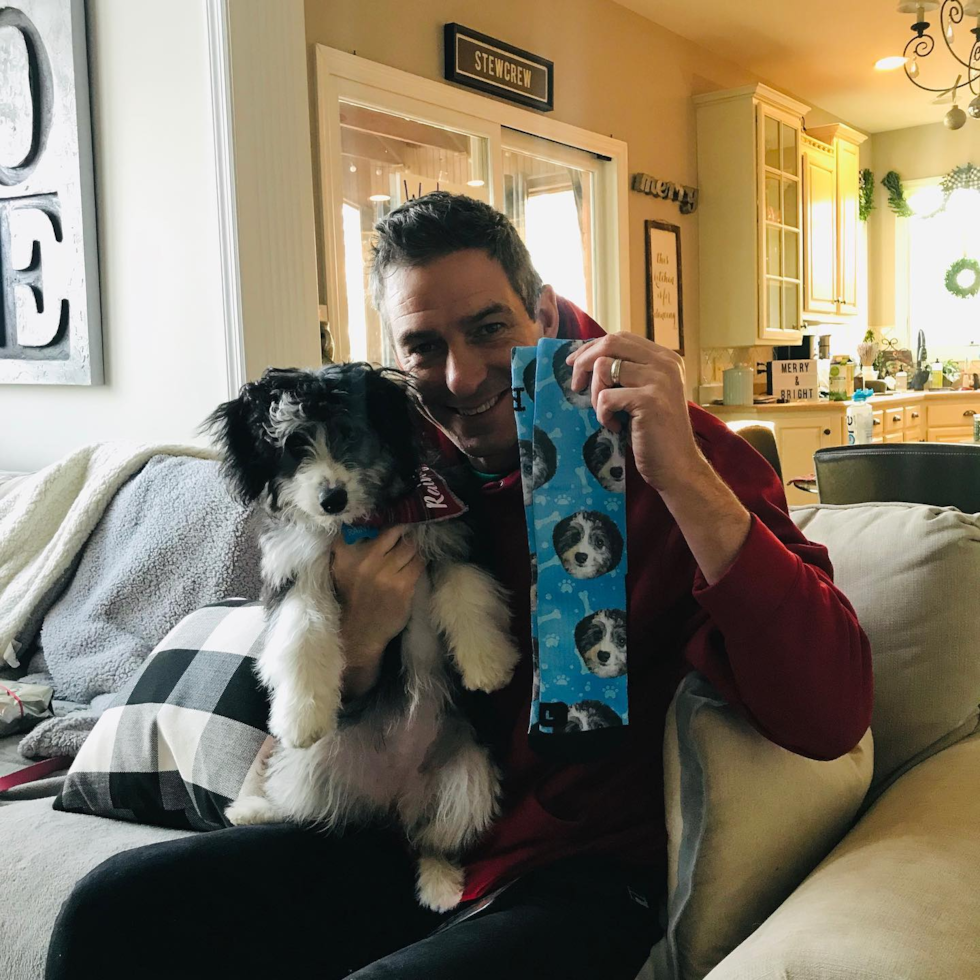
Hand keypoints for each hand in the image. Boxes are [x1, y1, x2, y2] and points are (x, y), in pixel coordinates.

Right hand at [331, 526, 424, 693]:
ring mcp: (386, 573)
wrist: (358, 630)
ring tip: (417, 547)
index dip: (390, 518)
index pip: (373, 525)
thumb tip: (364, 519)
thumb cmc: (351, 595)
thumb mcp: (341, 566)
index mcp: (348, 551)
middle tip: (413, 530)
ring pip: (411, 548)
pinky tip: (421, 560)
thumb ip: (349, 543)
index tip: (400, 513)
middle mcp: (367, 559)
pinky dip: (422, 560)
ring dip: (416, 547)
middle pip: (398, 533)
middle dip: (407, 532)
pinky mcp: (403, 587)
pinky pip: (419, 564)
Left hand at [566, 334, 706, 493]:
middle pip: (611, 343)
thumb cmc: (656, 433)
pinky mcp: (649, 400)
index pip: (621, 337)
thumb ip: (630, 373)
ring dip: (595, 394)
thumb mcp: (647, 394)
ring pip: (603, 368)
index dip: (592, 347)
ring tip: (606, 413)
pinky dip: (603, 415)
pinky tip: (615, 427)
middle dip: (584, 361)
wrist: (677, 466)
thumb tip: (588, 359)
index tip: (575, 363)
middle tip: (576, 385)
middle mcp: (666, 363)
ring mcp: (659, 380)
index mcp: (666, 358)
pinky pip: (605, 397)